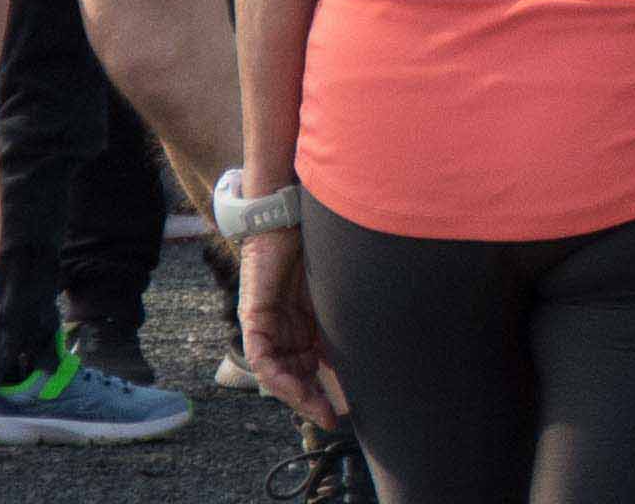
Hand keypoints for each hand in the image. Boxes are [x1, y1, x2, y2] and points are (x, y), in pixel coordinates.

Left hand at [239, 230, 344, 424]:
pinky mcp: (255, 318)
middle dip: (312, 400)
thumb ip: (347, 316)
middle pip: (296, 375)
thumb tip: (380, 341)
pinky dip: (276, 375)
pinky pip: (262, 357)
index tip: (342, 412)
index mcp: (309, 324)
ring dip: (295, 395)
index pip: (314, 367)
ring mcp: (270, 325)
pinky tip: (291, 386)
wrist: (291, 216)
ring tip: (315, 409)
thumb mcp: (339, 290)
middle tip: (331, 418)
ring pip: (277, 373)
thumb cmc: (322, 244)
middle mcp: (288, 330)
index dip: (326, 391)